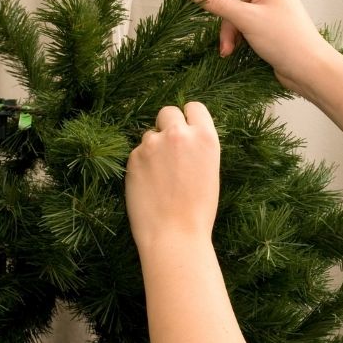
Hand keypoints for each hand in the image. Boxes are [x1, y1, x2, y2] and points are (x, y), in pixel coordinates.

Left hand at [126, 102, 220, 248]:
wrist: (174, 235)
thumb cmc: (197, 211)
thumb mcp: (209, 171)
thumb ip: (196, 148)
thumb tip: (184, 136)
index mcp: (205, 138)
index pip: (194, 107)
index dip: (188, 117)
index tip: (186, 128)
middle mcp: (179, 134)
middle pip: (168, 112)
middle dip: (167, 126)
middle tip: (169, 149)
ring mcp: (153, 144)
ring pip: (149, 134)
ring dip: (153, 148)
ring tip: (160, 177)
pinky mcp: (133, 157)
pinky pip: (137, 153)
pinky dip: (141, 165)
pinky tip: (148, 186)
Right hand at [185, 0, 339, 93]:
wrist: (308, 69)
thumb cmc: (286, 40)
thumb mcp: (246, 19)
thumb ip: (217, 2)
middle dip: (222, 16)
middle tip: (219, 32)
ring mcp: (267, 7)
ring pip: (234, 12)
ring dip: (228, 31)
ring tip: (228, 48)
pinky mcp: (265, 24)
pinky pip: (241, 24)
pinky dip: (235, 36)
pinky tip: (233, 50)